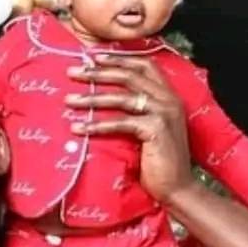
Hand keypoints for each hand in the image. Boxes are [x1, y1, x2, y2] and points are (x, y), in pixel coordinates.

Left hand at [66, 56, 192, 204]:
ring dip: (92, 98)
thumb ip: (138, 111)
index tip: (93, 57)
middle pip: (129, 76)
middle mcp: (169, 99)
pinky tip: (78, 128)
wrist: (178, 188)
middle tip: (73, 72)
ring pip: (122, 97)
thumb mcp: (150, 129)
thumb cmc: (160, 162)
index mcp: (169, 95)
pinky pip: (121, 122)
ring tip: (69, 101)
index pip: (144, 65)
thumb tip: (106, 98)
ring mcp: (164, 113)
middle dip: (98, 72)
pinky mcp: (156, 130)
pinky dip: (97, 125)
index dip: (118, 58)